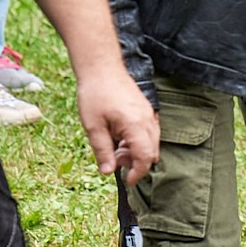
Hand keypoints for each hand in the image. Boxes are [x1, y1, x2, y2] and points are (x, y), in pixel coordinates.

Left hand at [75, 67, 158, 185]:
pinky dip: (139, 139)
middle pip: (152, 152)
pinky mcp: (145, 107)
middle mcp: (147, 119)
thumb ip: (103, 151)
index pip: (146, 158)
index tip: (128, 181)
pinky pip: (149, 130)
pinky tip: (120, 135)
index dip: (138, 173)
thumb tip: (108, 173)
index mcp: (136, 125)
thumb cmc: (95, 94)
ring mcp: (148, 112)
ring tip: (115, 145)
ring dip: (137, 150)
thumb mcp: (93, 126)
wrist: (100, 66)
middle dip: (136, 162)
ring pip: (152, 141)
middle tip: (115, 159)